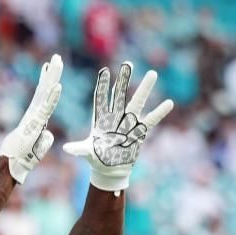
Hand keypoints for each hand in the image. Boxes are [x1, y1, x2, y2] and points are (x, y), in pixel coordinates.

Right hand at [0, 54, 62, 183]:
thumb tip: (50, 134)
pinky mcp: (35, 124)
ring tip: (57, 61)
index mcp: (35, 118)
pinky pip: (46, 108)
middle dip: (51, 73)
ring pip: (45, 93)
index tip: (49, 68)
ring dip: (52, 77)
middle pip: (44, 89)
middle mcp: (34, 114)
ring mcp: (34, 117)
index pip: (43, 96)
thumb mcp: (38, 148)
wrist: (11, 165)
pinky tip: (58, 86)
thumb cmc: (22, 159)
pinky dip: (53, 97)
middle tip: (56, 57)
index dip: (47, 82)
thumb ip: (45, 140)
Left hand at [63, 62, 172, 192]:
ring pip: (137, 102)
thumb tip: (67, 149)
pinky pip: (151, 120)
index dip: (103, 86)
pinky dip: (159, 112)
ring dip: (145, 89)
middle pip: (121, 95)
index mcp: (101, 119)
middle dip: (124, 80)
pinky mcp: (139, 132)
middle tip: (128, 63)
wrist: (110, 170)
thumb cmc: (96, 159)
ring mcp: (129, 123)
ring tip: (152, 73)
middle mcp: (116, 117)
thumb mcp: (88, 153)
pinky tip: (169, 103)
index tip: (105, 71)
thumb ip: (80, 149)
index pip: (101, 99)